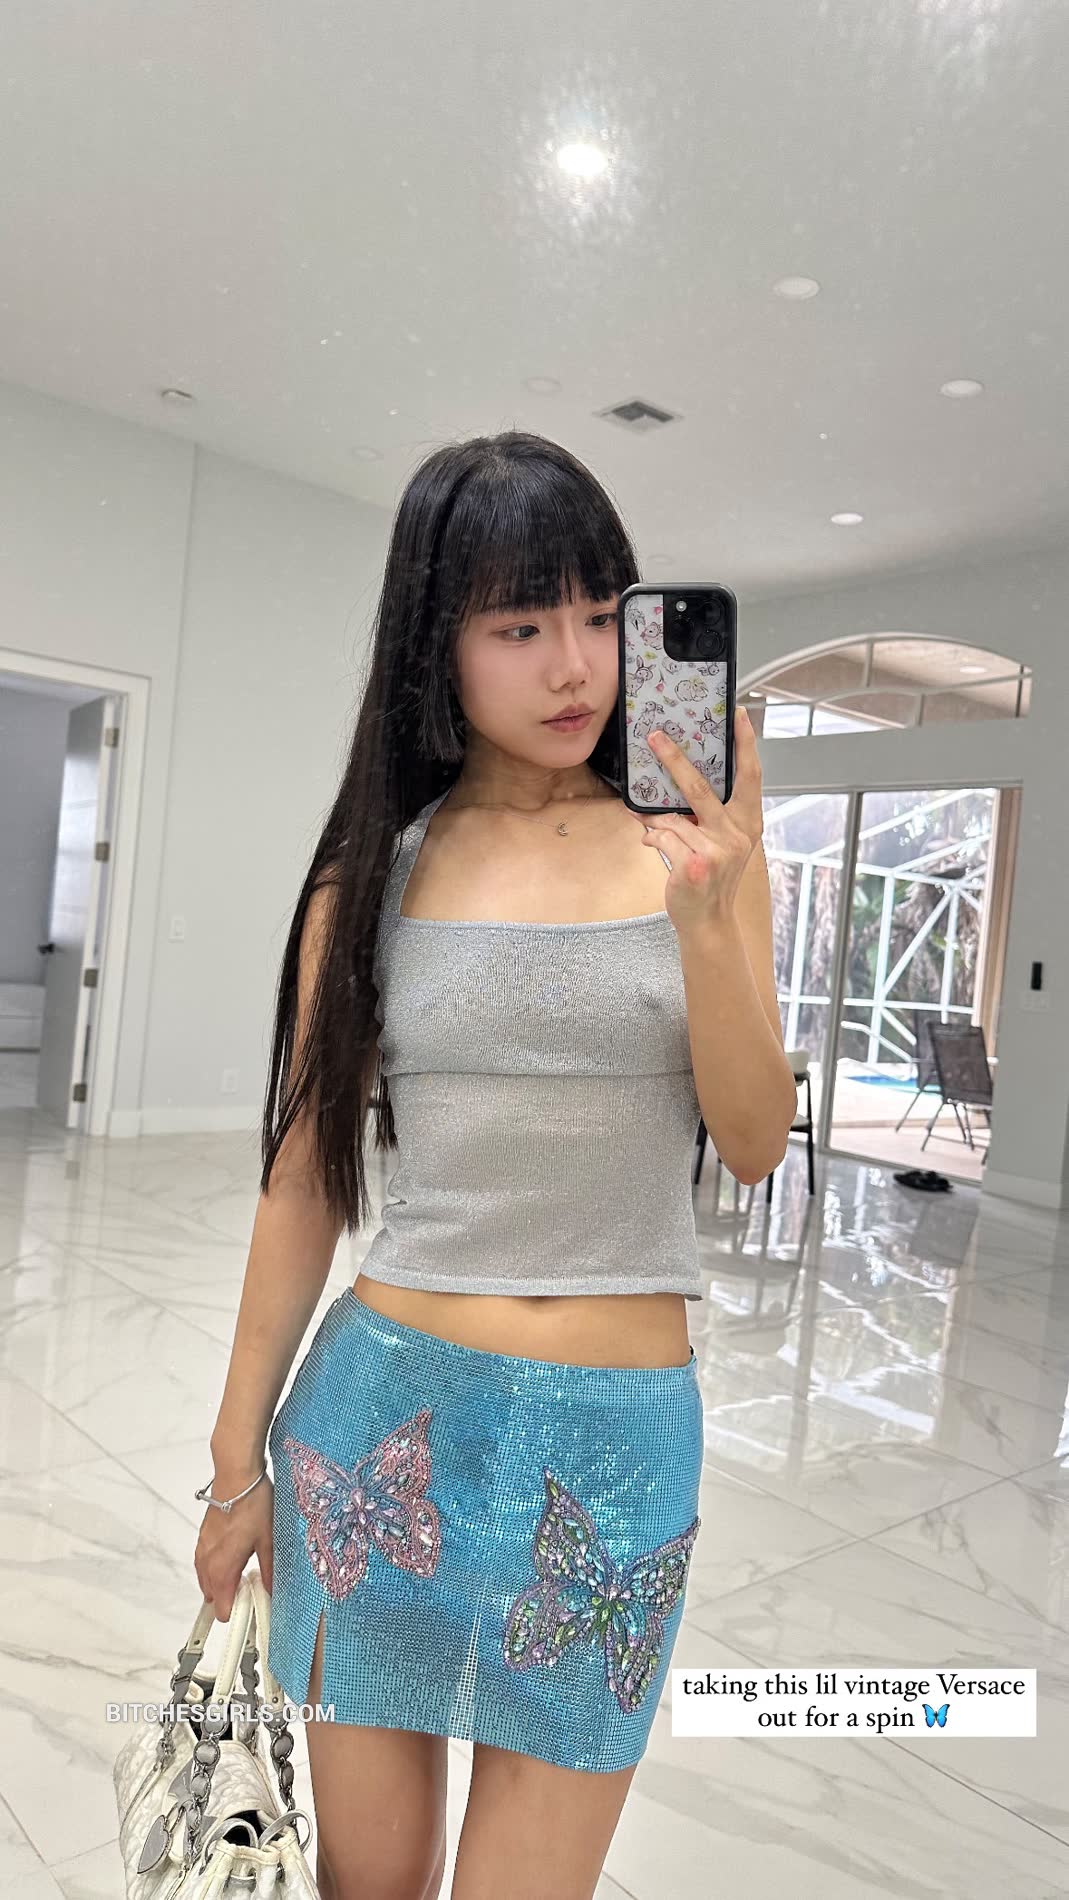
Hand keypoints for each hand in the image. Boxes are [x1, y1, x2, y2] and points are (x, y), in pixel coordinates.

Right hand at [194, 1469, 274, 1616]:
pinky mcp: (203, 1537)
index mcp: (223, 1568)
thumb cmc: (251, 1503)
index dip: (237, 1614)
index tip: (252, 1613)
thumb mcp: (268, 1540)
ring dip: (221, 1585)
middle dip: (230, 1600)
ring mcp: (203, 1549)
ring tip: (243, 1578)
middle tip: (251, 1596)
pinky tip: (232, 1560)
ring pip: (206, 1580)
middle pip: (212, 1597)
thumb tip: (273, 1589)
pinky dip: (215, 1569)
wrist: (236, 1476)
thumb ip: (270, 1569)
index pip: (222, 1608)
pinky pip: (204, 1564)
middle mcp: (208, 1562)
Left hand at [628, 707, 763, 935]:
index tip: (740, 714)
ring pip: (671, 819)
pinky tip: (651, 845)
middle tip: (655, 737)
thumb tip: (670, 788)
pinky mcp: (695, 865)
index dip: (746, 744)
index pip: (750, 776)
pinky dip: (652, 839)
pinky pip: (662, 838)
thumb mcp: (719, 843)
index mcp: (747, 823)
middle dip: (674, 760)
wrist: (707, 920)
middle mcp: (737, 834)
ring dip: (656, 822)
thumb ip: (705, 817)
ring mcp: (717, 851)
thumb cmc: (710, 877)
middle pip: (700, 788)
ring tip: (649, 826)